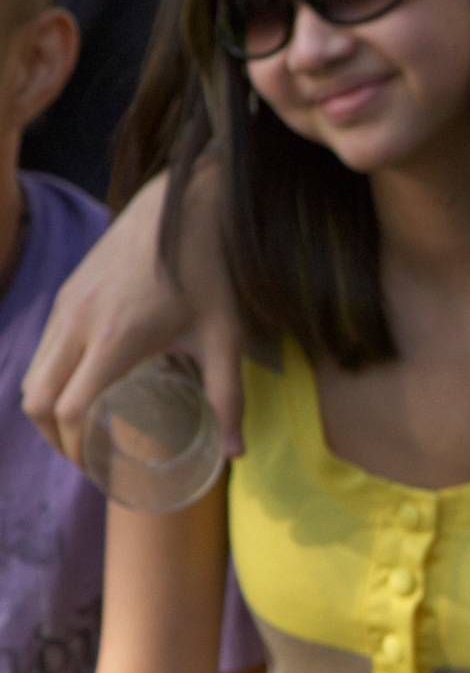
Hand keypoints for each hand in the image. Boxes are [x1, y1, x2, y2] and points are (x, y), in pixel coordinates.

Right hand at [23, 167, 244, 462]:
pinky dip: (49, 378)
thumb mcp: (226, 335)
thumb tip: (236, 452)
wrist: (181, 204)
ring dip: (47, 409)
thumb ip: (228, 395)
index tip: (99, 468)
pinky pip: (42, 349)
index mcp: (114, 339)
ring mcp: (66, 305)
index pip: (67, 410)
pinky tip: (83, 388)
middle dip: (54, 438)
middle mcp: (77, 323)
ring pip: (31, 374)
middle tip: (88, 457)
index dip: (75, 449)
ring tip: (82, 430)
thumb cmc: (209, 270)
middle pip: (36, 400)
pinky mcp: (66, 292)